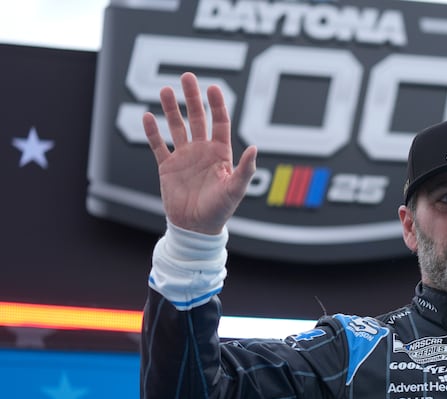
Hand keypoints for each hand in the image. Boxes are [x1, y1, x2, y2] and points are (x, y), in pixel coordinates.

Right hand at [143, 72, 256, 234]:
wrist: (195, 228)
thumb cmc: (220, 210)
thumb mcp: (235, 190)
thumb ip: (245, 169)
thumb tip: (256, 148)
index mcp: (220, 153)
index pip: (220, 122)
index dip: (217, 105)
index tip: (212, 87)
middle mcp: (202, 151)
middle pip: (197, 118)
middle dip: (193, 98)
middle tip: (187, 76)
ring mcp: (184, 157)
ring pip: (176, 127)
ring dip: (170, 109)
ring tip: (165, 90)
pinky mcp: (167, 167)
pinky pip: (158, 145)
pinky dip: (152, 132)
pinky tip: (146, 116)